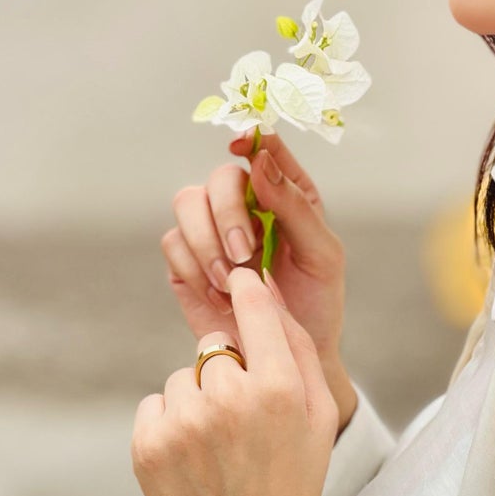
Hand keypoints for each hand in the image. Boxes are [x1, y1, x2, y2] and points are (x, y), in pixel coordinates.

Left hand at [131, 265, 338, 495]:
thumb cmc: (292, 477)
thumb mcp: (318, 416)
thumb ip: (298, 349)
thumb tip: (267, 290)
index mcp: (277, 389)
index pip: (253, 306)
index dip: (245, 290)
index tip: (240, 284)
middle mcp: (227, 400)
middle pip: (214, 345)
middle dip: (227, 369)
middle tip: (242, 415)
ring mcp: (183, 424)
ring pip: (183, 376)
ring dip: (197, 399)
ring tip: (218, 444)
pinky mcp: (148, 446)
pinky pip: (156, 403)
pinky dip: (170, 422)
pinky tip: (193, 455)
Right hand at [161, 127, 347, 377]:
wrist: (286, 357)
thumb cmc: (315, 304)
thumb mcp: (321, 254)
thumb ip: (294, 206)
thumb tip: (259, 161)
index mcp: (285, 193)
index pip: (264, 149)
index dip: (251, 138)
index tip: (240, 145)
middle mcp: (246, 204)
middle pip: (219, 178)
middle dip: (227, 213)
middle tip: (244, 253)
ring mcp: (212, 230)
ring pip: (187, 203)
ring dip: (206, 241)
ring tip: (230, 282)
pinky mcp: (187, 260)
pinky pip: (173, 243)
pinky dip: (193, 268)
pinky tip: (218, 295)